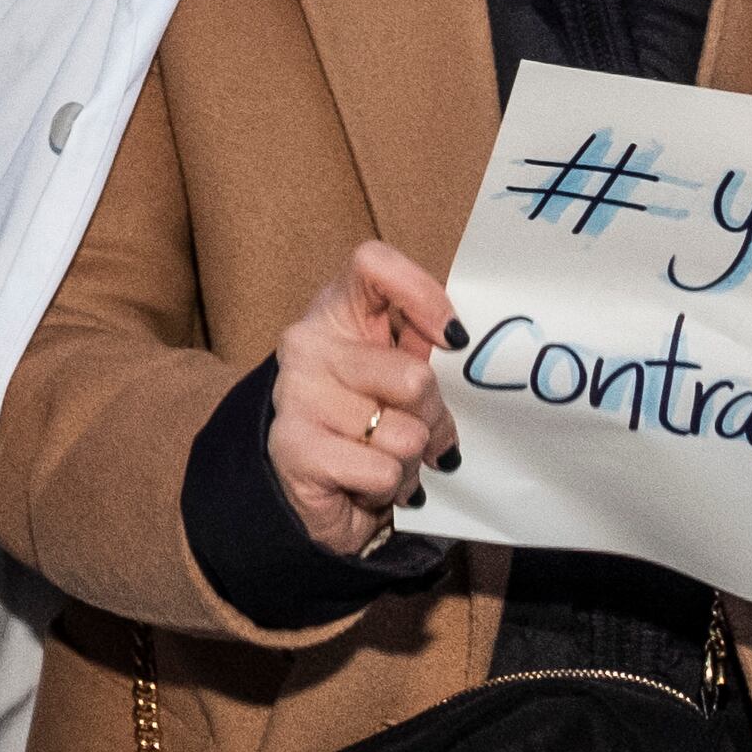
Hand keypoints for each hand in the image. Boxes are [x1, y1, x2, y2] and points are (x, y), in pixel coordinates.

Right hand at [267, 238, 460, 560]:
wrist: (316, 487)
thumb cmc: (369, 421)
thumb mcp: (400, 376)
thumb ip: (427, 350)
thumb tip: (458, 338)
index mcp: (337, 312)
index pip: (372, 264)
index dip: (423, 296)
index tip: (453, 338)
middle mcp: (307, 344)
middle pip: (414, 377)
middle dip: (433, 419)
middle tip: (420, 434)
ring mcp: (295, 394)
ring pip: (404, 435)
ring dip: (410, 460)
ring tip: (387, 460)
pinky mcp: (293, 447)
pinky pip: (383, 470)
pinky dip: (389, 486)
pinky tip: (368, 483)